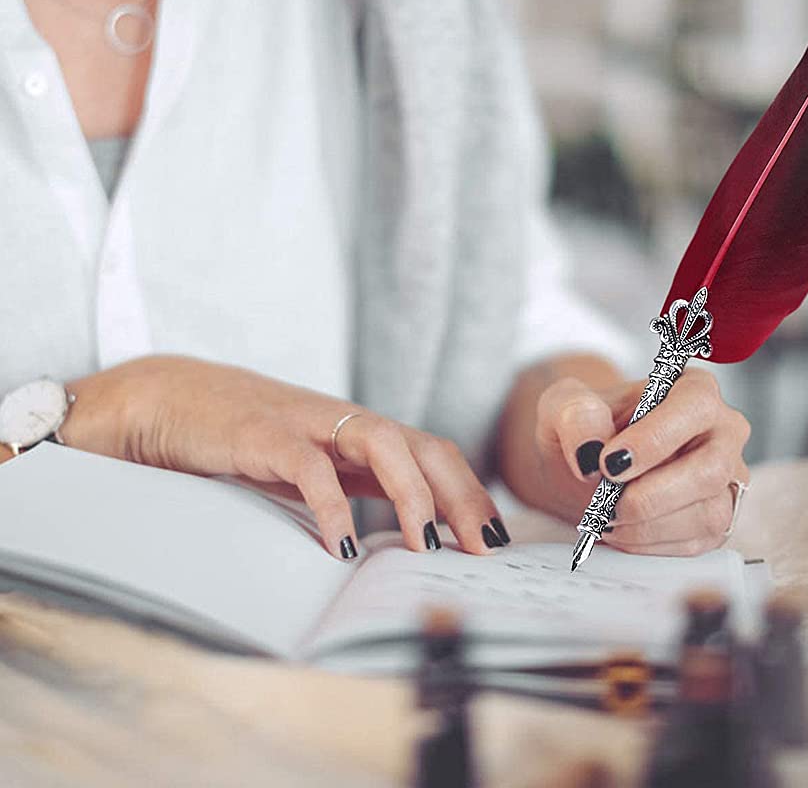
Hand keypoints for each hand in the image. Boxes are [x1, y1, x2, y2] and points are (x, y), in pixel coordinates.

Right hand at [62, 355, 508, 560]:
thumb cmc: (248, 441)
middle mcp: (345, 423)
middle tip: (481, 549)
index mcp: (360, 434)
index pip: (433, 455)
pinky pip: (309, 468)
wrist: (173, 400)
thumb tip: (401, 534)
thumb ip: (353, 486)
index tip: (493, 539)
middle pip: (423, 446)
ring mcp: (307, 425)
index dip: (469, 492)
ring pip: (382, 443)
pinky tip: (345, 546)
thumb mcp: (312, 466)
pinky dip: (332, 508)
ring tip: (428, 545)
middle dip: (460, 496)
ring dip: (413, 495)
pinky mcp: (264, 436)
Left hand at [534, 367, 749, 555]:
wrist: (588, 464)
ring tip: (605, 516)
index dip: (653, 439)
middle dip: (651, 496)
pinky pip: (697, 543)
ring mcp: (726, 479)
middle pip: (710, 470)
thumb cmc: (587, 427)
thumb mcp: (564, 406)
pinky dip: (650, 544)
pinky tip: (619, 530)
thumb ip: (575, 414)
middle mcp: (722, 432)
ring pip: (708, 514)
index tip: (609, 463)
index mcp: (694, 389)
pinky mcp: (717, 520)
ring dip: (647, 526)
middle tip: (605, 503)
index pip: (694, 407)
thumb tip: (591, 445)